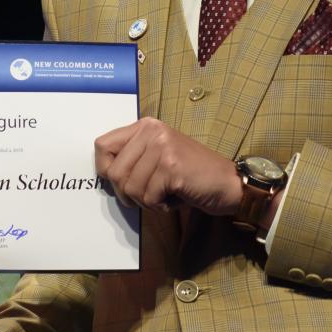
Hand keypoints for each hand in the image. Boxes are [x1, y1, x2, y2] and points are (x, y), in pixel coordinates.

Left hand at [94, 116, 240, 215]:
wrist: (229, 184)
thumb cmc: (190, 175)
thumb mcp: (158, 157)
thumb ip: (132, 158)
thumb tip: (103, 173)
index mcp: (145, 126)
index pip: (102, 145)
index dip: (105, 169)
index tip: (121, 181)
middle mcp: (152, 131)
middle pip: (114, 172)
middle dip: (127, 193)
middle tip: (149, 195)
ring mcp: (163, 148)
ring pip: (130, 188)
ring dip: (146, 201)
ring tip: (165, 194)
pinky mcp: (172, 168)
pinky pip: (148, 198)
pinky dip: (160, 206)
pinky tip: (176, 197)